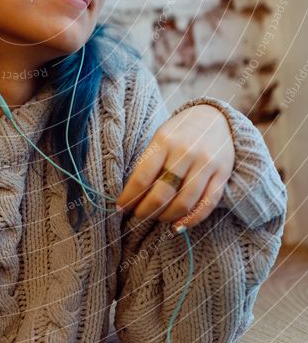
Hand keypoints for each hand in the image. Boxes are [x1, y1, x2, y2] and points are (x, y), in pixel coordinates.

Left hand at [116, 104, 234, 230]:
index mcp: (164, 141)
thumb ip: (149, 163)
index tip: (120, 207)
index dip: (129, 197)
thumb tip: (132, 195)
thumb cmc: (180, 132)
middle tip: (138, 216)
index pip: (142, 177)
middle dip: (146, 210)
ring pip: (184, 201)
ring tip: (158, 218)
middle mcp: (186, 152)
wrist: (216, 117)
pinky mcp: (222, 174)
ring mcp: (206, 164)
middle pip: (162, 193)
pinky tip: (179, 225)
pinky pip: (207, 204)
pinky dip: (192, 219)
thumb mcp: (161, 138)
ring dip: (167, 216)